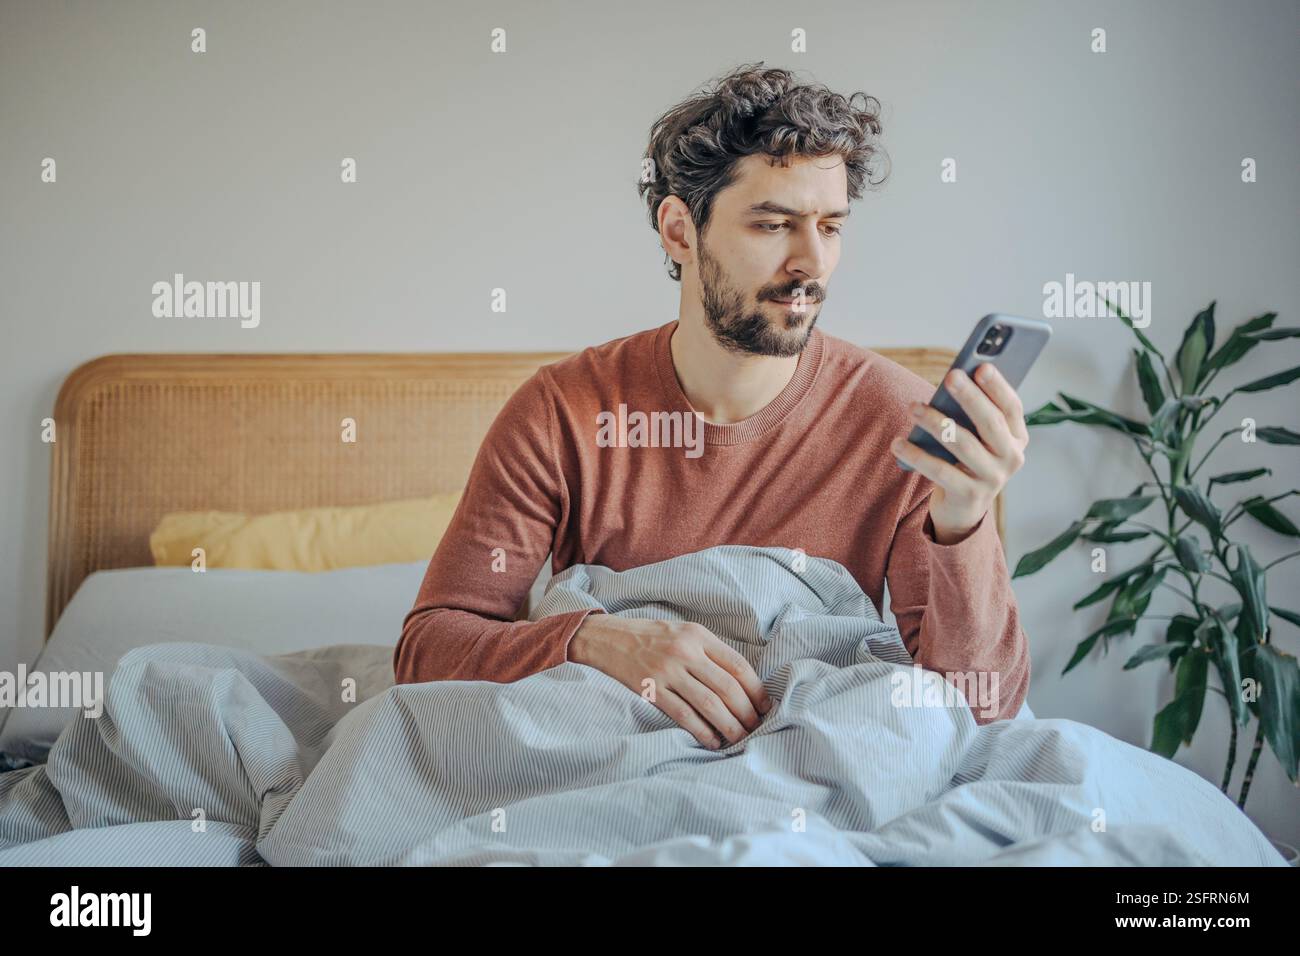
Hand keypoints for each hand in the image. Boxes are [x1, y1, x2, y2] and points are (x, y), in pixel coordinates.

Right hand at [568, 615, 771, 748]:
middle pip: (727, 688)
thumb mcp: (684, 632)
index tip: (765, 706)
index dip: (756, 690)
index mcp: (698, 635)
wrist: (609, 638)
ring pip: (709, 704)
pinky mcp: (651, 689)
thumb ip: (710, 651)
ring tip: (739, 738)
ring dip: (729, 726)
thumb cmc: (652, 637)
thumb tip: (742, 684)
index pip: (738, 665)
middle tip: (756, 727)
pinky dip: (701, 731)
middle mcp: (685, 651)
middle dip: (747, 713)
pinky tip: (712, 741)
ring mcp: (667, 671)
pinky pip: (683, 715)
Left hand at [891, 363, 1027, 542]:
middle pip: (990, 423)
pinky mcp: (970, 496)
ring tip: (913, 407)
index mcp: (1017, 437)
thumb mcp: (976, 437)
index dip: (998, 387)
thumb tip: (953, 382)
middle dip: (970, 397)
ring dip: (936, 422)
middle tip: (950, 376)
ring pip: (963, 445)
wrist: (964, 506)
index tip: (982, 366)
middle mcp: (1012, 458)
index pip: (1011, 407)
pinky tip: (898, 443)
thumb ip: (971, 414)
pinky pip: (940, 471)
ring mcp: (993, 479)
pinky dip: (917, 456)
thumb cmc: (966, 459)